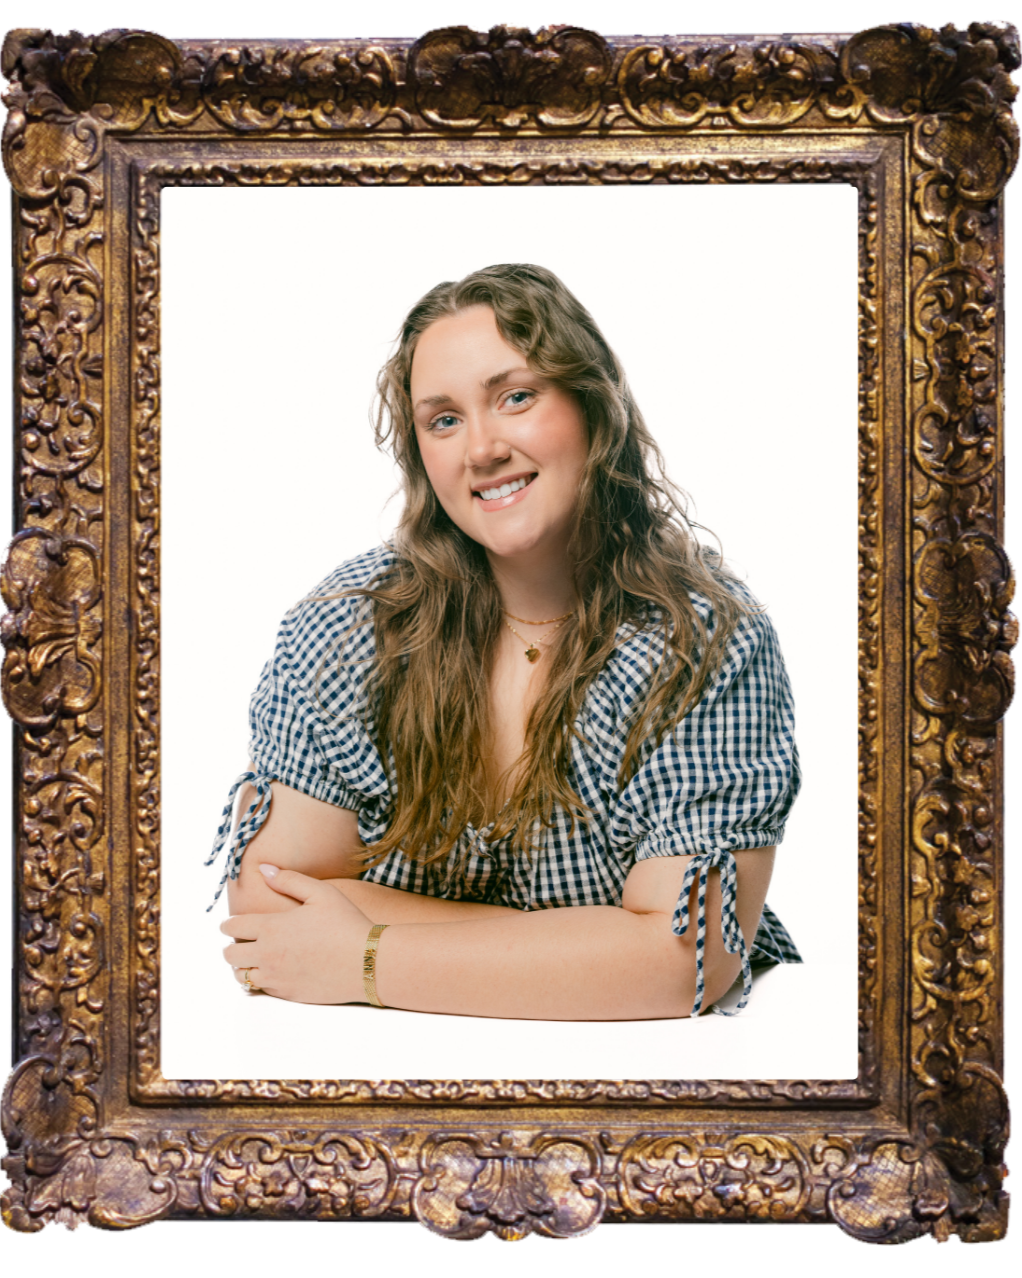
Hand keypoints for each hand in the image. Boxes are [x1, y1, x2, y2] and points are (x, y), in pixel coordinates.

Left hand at [221, 864, 372, 1003]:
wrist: (367, 962)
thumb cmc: (346, 924)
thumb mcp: (321, 893)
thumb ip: (289, 880)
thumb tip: (264, 869)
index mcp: (271, 927)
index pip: (233, 926)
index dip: (227, 924)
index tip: (230, 924)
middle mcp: (267, 954)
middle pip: (230, 954)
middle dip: (231, 946)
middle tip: (240, 942)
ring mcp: (276, 977)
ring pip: (241, 976)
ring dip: (243, 966)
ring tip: (253, 959)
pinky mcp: (287, 994)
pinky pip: (261, 990)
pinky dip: (261, 981)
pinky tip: (273, 972)